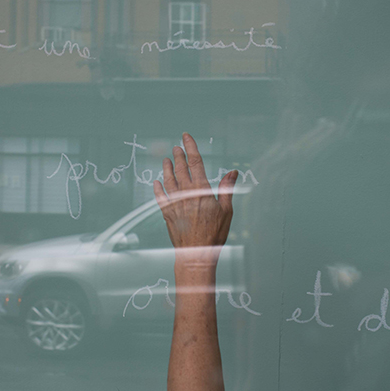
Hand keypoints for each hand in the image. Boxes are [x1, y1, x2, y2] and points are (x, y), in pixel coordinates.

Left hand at [153, 133, 238, 266]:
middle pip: (180, 168)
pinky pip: (160, 197)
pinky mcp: (167, 213)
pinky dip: (158, 188)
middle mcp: (186, 193)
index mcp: (201, 190)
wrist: (197, 253)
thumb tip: (233, 173)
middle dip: (178, 155)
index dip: (190, 147)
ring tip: (166, 160)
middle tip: (176, 147)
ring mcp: (174, 202)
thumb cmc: (214, 234)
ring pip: (168, 180)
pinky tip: (157, 182)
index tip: (186, 137)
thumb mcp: (226, 210)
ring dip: (167, 168)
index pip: (195, 162)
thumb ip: (227, 189)